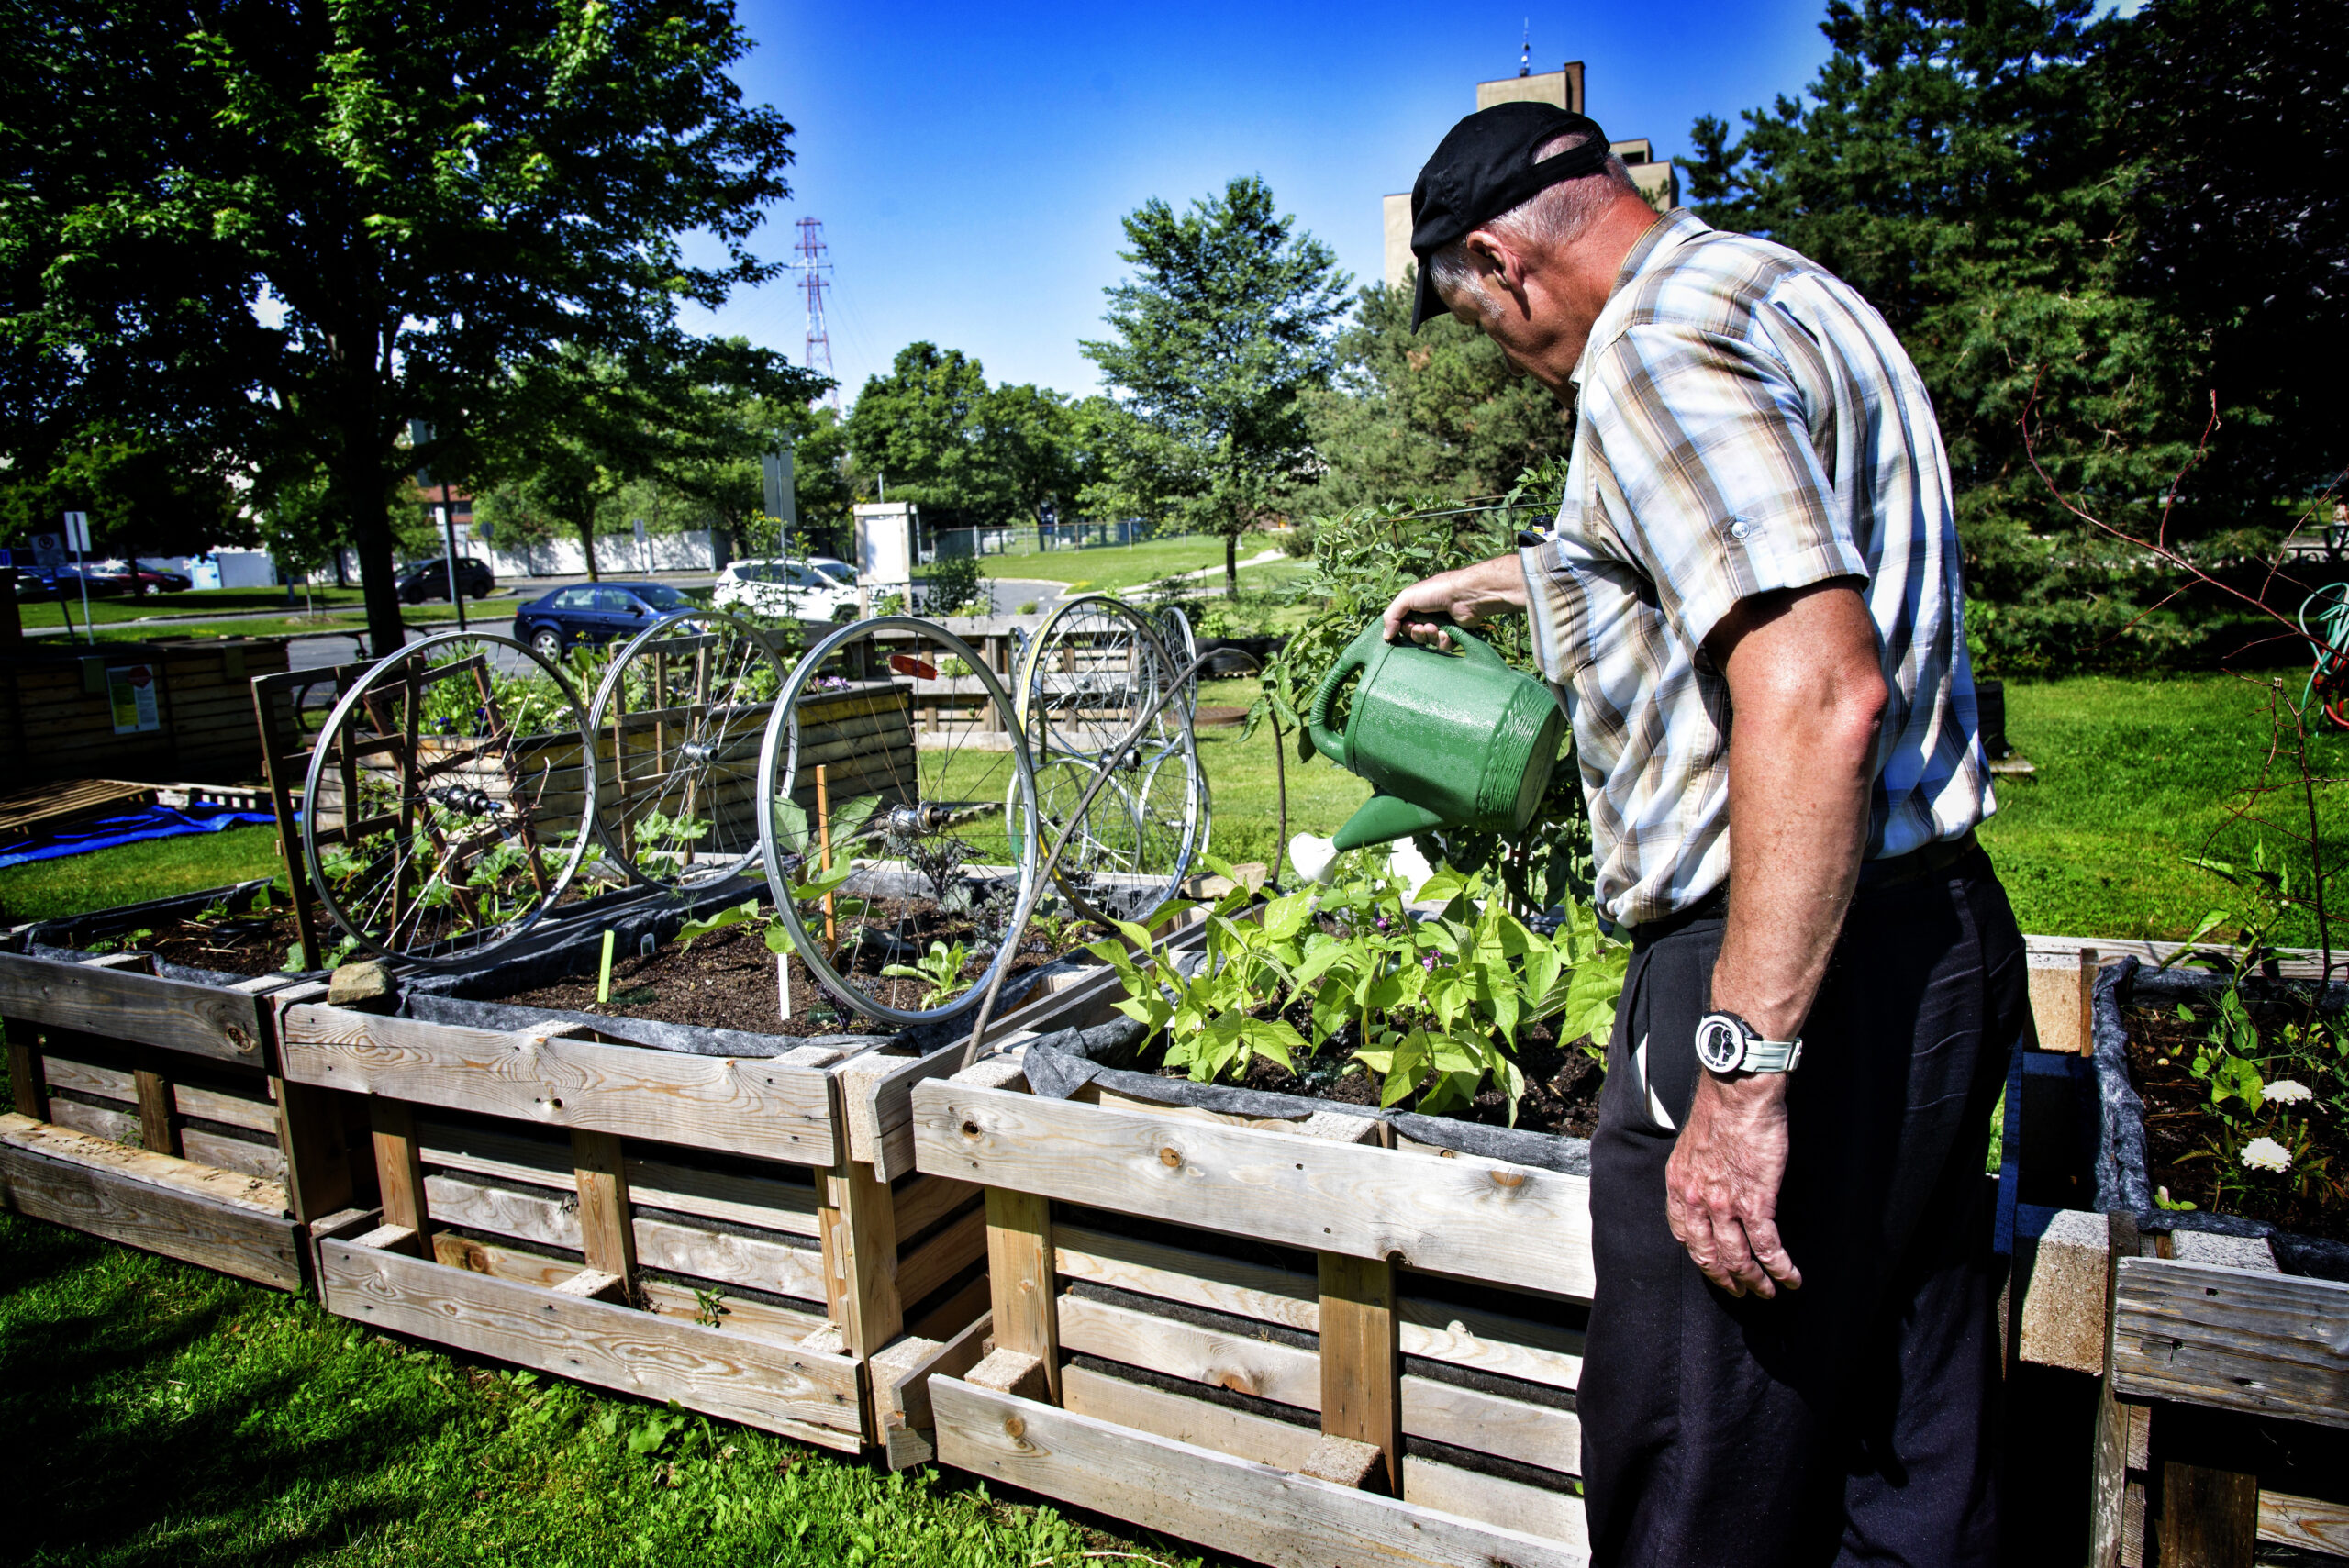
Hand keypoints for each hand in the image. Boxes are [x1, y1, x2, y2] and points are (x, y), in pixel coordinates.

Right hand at [1380, 554, 1528, 648]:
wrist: (1464, 596)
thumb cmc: (1435, 592)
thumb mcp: (1407, 598)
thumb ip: (1390, 616)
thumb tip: (1385, 637)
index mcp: (1415, 606)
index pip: (1401, 624)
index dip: (1401, 629)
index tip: (1405, 626)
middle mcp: (1427, 616)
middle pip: (1414, 635)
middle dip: (1416, 633)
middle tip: (1422, 627)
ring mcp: (1441, 625)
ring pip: (1428, 642)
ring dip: (1429, 637)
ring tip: (1435, 627)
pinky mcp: (1454, 635)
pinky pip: (1443, 646)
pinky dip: (1443, 641)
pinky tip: (1446, 633)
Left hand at [1665, 1070, 1800, 1297]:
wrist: (1738, 1091)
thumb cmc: (1722, 1107)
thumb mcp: (1694, 1142)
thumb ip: (1698, 1168)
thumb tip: (1712, 1180)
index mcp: (1678, 1183)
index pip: (1682, 1232)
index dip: (1698, 1254)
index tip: (1711, 1264)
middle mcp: (1695, 1199)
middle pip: (1707, 1254)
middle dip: (1724, 1278)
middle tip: (1739, 1290)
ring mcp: (1724, 1204)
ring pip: (1737, 1258)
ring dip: (1754, 1281)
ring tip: (1767, 1292)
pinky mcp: (1755, 1201)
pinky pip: (1767, 1247)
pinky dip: (1779, 1268)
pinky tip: (1790, 1278)